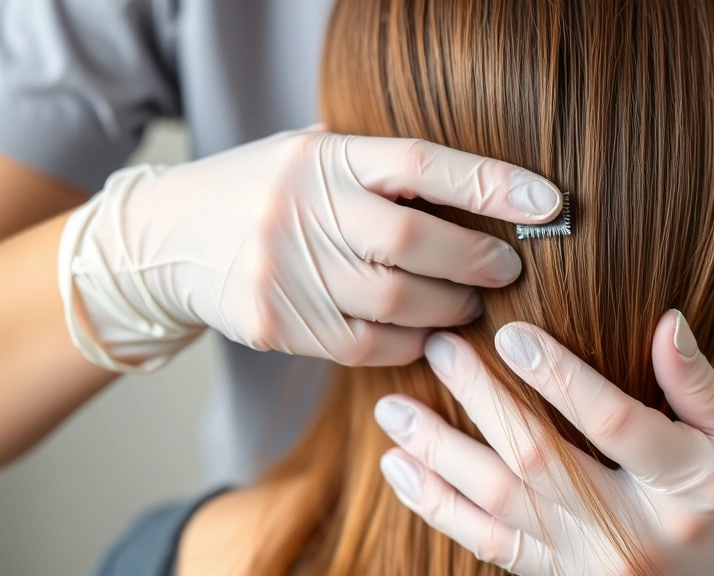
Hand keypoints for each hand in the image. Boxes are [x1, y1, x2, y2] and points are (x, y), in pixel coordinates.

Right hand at [59, 129, 561, 369]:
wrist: (166, 240)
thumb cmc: (260, 191)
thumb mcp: (308, 156)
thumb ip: (375, 168)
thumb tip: (480, 189)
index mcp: (321, 158)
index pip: (420, 163)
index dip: (490, 183)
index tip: (548, 203)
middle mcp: (302, 210)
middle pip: (417, 241)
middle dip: (478, 259)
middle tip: (506, 268)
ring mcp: (285, 272)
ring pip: (399, 302)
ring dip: (451, 307)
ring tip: (469, 302)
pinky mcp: (277, 326)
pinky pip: (368, 345)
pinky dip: (411, 342)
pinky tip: (426, 332)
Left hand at [372, 300, 713, 574]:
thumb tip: (674, 313)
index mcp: (709, 485)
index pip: (617, 421)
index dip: (558, 374)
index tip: (508, 330)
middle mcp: (650, 534)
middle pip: (542, 463)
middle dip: (480, 402)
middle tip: (437, 347)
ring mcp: (611, 570)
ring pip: (507, 510)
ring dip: (442, 458)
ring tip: (393, 412)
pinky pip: (502, 552)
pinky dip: (447, 512)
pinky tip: (407, 475)